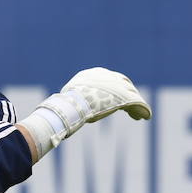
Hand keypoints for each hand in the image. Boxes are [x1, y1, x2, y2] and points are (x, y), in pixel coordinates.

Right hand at [20, 67, 152, 159]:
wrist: (70, 107)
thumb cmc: (63, 108)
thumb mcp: (63, 103)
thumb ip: (64, 105)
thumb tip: (47, 115)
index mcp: (92, 74)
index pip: (107, 78)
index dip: (113, 88)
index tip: (116, 98)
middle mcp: (106, 76)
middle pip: (122, 83)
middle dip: (128, 94)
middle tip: (131, 106)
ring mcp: (115, 86)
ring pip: (131, 94)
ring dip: (136, 105)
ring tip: (140, 115)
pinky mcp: (124, 96)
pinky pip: (138, 103)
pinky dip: (142, 110)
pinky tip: (144, 117)